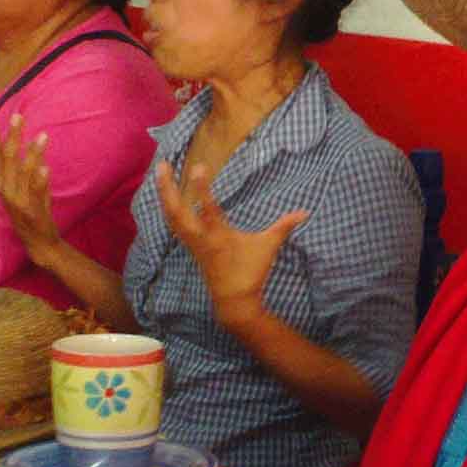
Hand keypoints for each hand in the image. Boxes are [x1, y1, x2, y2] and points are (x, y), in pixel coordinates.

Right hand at [0, 114, 62, 266]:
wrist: (39, 244)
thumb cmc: (33, 217)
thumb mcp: (27, 192)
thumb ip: (29, 174)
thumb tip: (36, 153)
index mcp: (2, 186)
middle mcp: (6, 191)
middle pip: (8, 159)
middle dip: (12, 137)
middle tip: (18, 117)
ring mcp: (18, 201)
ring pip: (23, 172)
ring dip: (33, 153)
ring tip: (42, 136)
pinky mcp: (31, 210)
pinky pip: (35, 191)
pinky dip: (39, 179)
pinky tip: (45, 167)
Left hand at [153, 160, 307, 329]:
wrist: (234, 301)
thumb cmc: (251, 272)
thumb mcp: (268, 247)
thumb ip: (283, 227)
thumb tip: (305, 212)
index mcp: (219, 236)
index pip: (207, 208)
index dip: (201, 187)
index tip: (198, 166)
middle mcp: (201, 238)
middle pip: (176, 212)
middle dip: (167, 188)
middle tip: (163, 165)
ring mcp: (193, 243)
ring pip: (171, 217)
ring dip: (165, 195)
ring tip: (161, 173)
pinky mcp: (190, 246)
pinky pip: (175, 224)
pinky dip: (169, 208)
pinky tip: (168, 196)